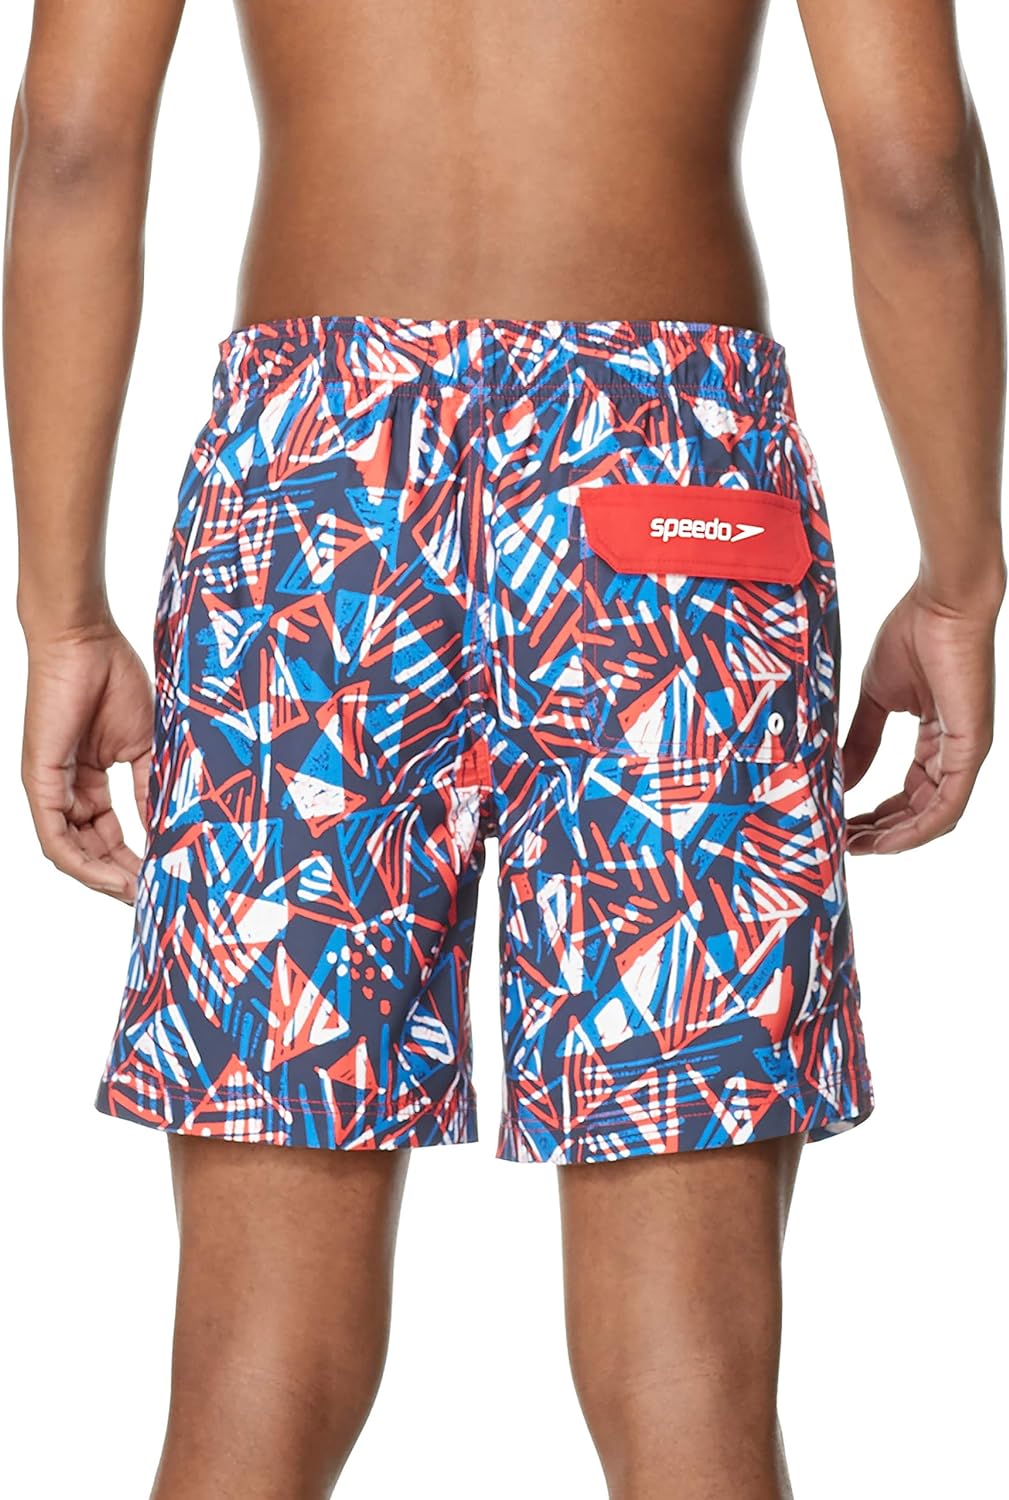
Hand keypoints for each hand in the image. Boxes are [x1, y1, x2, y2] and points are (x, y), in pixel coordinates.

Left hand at [21, 623, 153, 901]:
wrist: (85, 641)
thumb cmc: (113, 678)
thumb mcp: (143, 746)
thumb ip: (148, 787)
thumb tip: (166, 826)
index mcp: (86, 780)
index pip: (107, 835)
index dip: (133, 861)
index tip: (163, 877)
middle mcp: (63, 790)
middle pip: (89, 851)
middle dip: (120, 877)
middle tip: (153, 896)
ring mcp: (48, 788)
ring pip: (70, 853)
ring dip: (103, 879)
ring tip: (137, 893)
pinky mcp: (38, 781)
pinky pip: (55, 838)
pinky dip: (82, 864)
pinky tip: (111, 877)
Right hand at [842, 581, 998, 854]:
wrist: (942, 602)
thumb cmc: (915, 633)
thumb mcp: (878, 697)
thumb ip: (862, 739)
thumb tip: (841, 776)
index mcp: (938, 739)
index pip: (911, 794)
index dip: (878, 816)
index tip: (843, 825)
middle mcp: (955, 752)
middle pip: (921, 813)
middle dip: (881, 834)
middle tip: (842, 843)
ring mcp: (966, 752)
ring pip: (934, 817)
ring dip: (895, 838)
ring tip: (856, 846)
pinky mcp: (970, 748)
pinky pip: (948, 805)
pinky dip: (917, 829)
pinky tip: (886, 839)